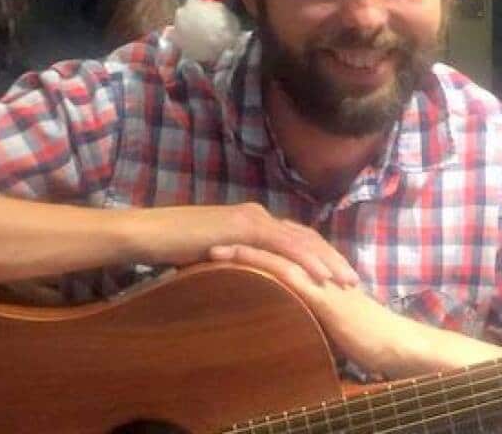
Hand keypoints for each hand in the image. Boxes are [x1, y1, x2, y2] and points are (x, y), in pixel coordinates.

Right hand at [131, 203, 358, 286]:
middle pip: (306, 238)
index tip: (338, 278)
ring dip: (327, 261)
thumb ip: (234, 265)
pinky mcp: (243, 226)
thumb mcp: (213, 259)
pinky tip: (320, 276)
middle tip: (353, 280)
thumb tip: (246, 285)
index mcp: (254, 223)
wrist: (148, 234)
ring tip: (346, 281)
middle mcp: (259, 216)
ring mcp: (252, 218)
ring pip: (300, 240)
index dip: (319, 257)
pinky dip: (304, 260)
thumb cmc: (173, 250)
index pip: (295, 239)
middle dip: (332, 259)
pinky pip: (282, 245)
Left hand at [209, 244, 501, 378]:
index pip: (282, 249)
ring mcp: (319, 277)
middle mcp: (318, 267)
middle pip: (274, 243)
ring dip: (241, 247)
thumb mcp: (332, 319)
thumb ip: (312, 310)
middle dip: (242, 239)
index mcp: (320, 271)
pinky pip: (283, 271)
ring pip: (275, 252)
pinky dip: (256, 262)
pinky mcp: (319, 293)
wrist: (393, 343)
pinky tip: (233, 262)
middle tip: (207, 238)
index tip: (222, 245)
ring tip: (208, 246)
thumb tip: (291, 318)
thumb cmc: (367, 336)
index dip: (253, 245)